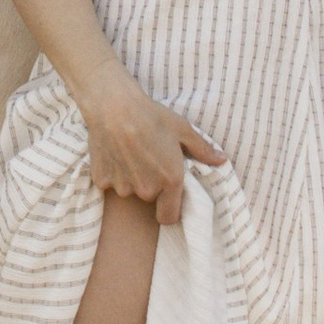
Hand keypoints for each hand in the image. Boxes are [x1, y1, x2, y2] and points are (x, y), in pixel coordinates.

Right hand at [77, 72, 225, 225]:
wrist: (113, 106)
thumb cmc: (151, 116)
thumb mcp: (182, 129)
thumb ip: (202, 150)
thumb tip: (221, 160)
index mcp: (170, 181)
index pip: (168, 218)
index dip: (168, 209)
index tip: (166, 195)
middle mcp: (146, 190)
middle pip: (149, 198)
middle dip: (149, 184)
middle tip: (147, 158)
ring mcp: (122, 187)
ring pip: (128, 190)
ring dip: (129, 178)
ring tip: (129, 152)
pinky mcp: (101, 180)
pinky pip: (109, 182)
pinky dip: (111, 172)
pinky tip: (113, 152)